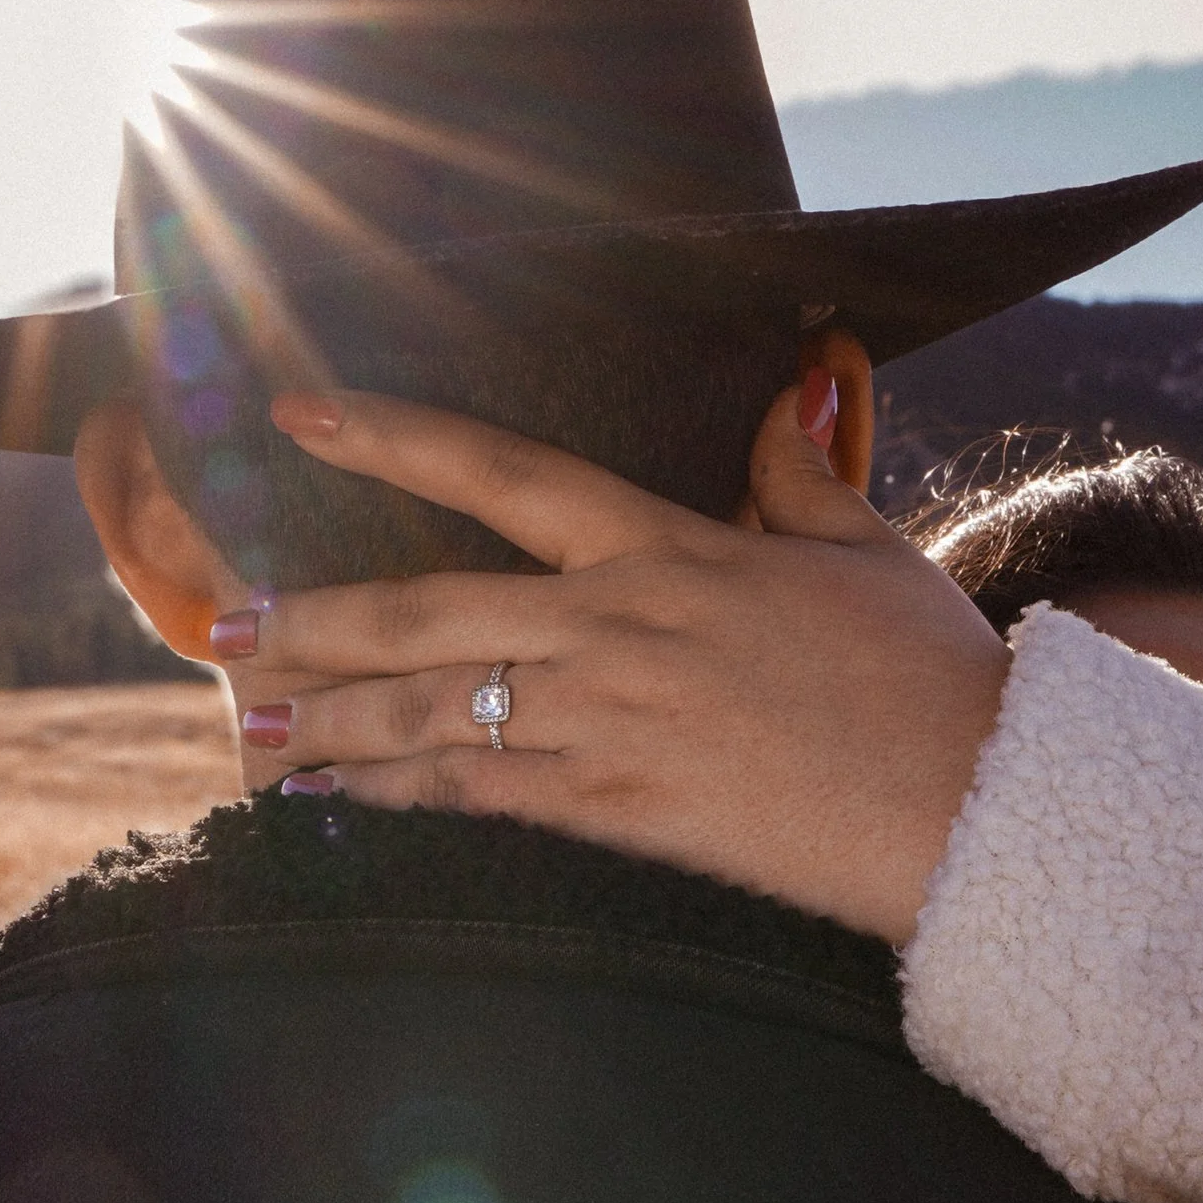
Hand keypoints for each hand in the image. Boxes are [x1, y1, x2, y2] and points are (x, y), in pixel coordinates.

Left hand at [237, 383, 1010, 944]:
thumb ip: (800, 473)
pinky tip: (334, 800)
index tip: (301, 411)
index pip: (504, 471)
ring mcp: (613, 722)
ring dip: (329, 717)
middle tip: (223, 621)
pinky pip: (482, 798)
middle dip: (315, 616)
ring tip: (247, 719)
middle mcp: (618, 625)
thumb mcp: (866, 550)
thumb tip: (789, 389)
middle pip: (430, 609)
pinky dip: (396, 796)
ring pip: (436, 710)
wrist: (979, 804)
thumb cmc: (930, 675)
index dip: (393, 436)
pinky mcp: (625, 813)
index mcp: (669, 547)